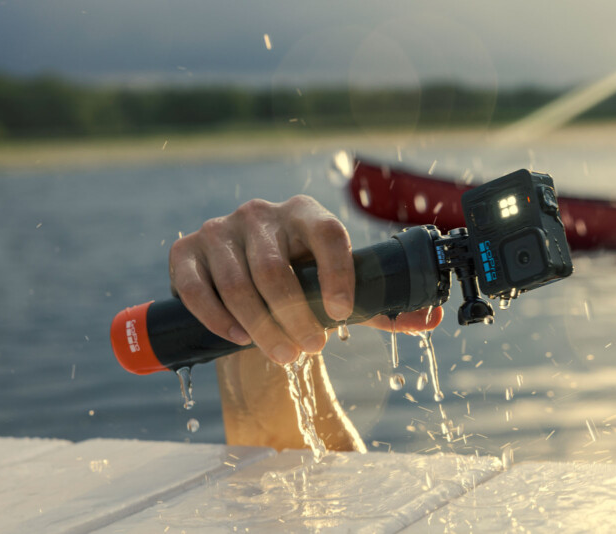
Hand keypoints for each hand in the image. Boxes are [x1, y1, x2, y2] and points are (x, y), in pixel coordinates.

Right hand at [169, 195, 441, 364]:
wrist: (247, 267)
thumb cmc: (303, 278)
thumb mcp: (338, 285)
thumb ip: (380, 304)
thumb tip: (430, 320)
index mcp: (306, 213)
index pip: (327, 234)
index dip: (337, 273)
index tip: (343, 314)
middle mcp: (261, 214)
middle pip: (276, 270)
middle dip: (295, 317)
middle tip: (310, 349)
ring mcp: (220, 229)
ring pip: (237, 284)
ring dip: (260, 327)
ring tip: (283, 354)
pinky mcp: (186, 250)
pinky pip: (193, 288)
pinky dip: (216, 317)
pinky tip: (237, 337)